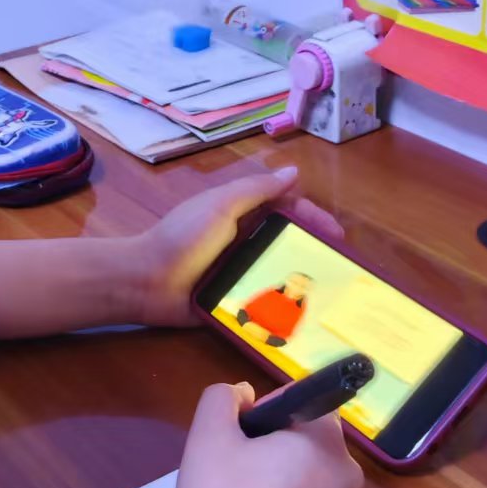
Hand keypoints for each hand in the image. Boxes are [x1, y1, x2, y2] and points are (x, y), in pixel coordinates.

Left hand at [132, 166, 342, 329]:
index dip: (312, 219)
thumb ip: (256, 189)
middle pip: (288, 243)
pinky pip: (263, 301)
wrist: (148, 282)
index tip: (335, 235)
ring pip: (280, 273)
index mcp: (241, 214)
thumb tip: (293, 172)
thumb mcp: (221, 206)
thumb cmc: (184, 238)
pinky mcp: (234, 301)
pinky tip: (305, 315)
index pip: (286, 211)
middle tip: (339, 268)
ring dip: (304, 280)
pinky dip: (283, 305)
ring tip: (331, 294)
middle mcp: (244, 241)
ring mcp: (239, 272)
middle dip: (315, 252)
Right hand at [175, 382, 362, 487]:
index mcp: (324, 441)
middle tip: (236, 476)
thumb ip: (222, 398)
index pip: (307, 404)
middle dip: (277, 453)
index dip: (270, 413)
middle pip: (310, 448)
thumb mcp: (208, 435)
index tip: (242, 437)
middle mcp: (348, 478)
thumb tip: (243, 396)